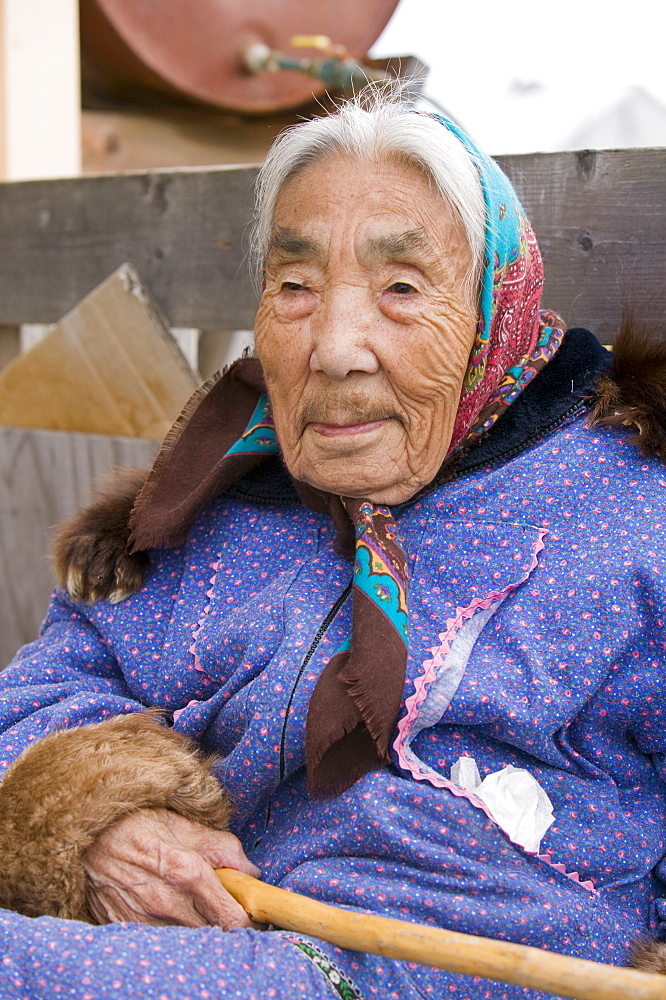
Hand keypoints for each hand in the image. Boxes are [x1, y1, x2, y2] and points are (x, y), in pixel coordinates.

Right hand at [82, 807, 261, 928]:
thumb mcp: (183, 824)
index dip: (248, 920)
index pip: (232, 918)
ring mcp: (144, 920)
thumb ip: (222, 847)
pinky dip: (170, 931)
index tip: (251, 912)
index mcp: (186, 872)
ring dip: (197, 927)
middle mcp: (166, 903)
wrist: (83, 834)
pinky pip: (158, 940)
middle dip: (224, 923)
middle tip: (223, 905)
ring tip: (193, 906)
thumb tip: (251, 871)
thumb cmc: (136, 823)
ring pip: (187, 940)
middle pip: (213, 934)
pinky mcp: (126, 929)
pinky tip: (168, 911)